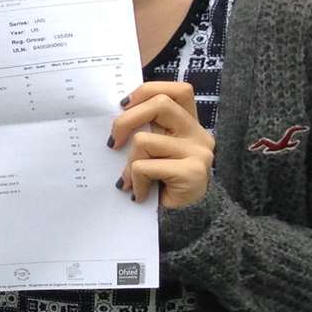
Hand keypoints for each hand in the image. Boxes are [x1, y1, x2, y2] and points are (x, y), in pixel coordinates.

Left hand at [109, 81, 213, 208]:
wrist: (186, 221)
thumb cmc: (162, 184)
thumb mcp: (154, 152)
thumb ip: (147, 132)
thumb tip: (116, 118)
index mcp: (189, 124)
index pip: (178, 90)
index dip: (148, 90)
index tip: (124, 105)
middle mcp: (198, 133)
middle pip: (160, 104)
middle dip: (126, 120)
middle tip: (112, 142)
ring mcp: (198, 151)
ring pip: (145, 140)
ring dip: (128, 163)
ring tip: (131, 181)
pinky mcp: (193, 171)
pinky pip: (145, 167)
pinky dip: (135, 181)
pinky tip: (140, 194)